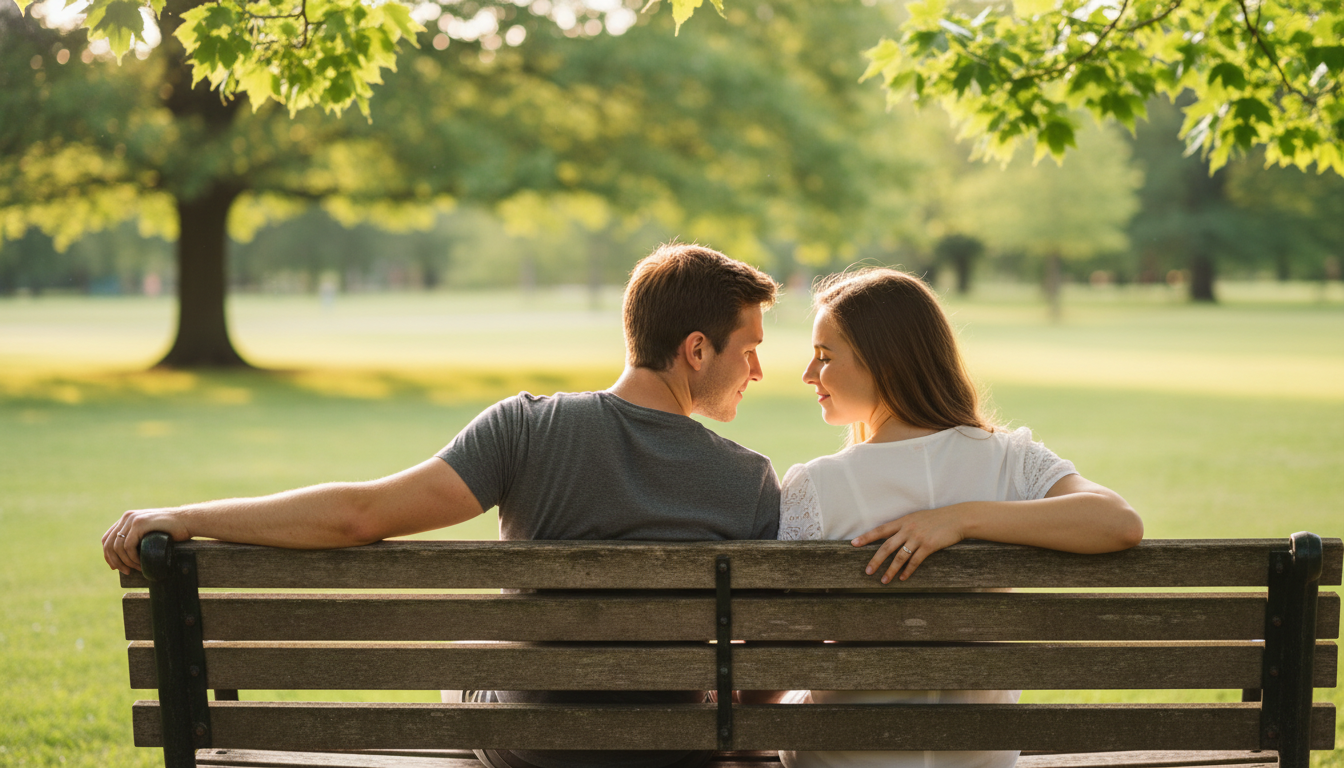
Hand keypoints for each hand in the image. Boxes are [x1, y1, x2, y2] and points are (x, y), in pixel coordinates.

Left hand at [102, 509, 190, 575]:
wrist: (188, 520)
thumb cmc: (173, 529)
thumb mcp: (150, 532)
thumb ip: (138, 537)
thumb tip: (127, 556)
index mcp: (127, 518)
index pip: (107, 539)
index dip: (108, 555)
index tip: (115, 568)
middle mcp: (127, 517)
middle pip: (108, 544)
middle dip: (114, 561)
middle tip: (125, 572)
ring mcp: (132, 519)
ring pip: (117, 547)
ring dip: (126, 561)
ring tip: (137, 568)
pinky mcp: (140, 523)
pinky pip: (128, 546)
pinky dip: (132, 557)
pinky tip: (141, 562)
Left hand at [850, 505, 968, 582]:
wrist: (957, 518)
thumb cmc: (937, 519)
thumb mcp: (917, 518)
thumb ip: (905, 526)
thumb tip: (893, 536)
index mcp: (903, 521)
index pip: (880, 530)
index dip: (866, 537)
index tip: (854, 543)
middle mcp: (907, 529)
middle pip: (886, 546)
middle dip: (875, 560)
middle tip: (867, 572)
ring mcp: (918, 537)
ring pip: (899, 557)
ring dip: (890, 570)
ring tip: (884, 581)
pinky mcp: (929, 546)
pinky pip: (915, 561)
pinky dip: (907, 571)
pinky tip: (902, 578)